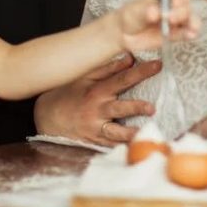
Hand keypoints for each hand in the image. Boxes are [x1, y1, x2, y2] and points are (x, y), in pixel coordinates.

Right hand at [34, 54, 160, 145]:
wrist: (47, 117)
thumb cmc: (69, 94)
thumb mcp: (85, 77)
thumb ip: (109, 68)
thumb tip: (130, 58)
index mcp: (97, 91)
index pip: (123, 79)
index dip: (141, 72)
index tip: (158, 66)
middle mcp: (98, 110)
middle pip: (120, 108)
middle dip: (136, 107)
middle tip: (152, 108)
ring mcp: (96, 128)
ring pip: (116, 132)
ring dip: (131, 133)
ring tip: (145, 134)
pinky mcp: (95, 141)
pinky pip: (111, 145)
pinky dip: (123, 147)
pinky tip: (137, 148)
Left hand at [116, 0, 199, 51]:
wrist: (125, 33)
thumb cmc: (131, 15)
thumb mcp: (136, 11)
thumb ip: (146, 11)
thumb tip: (154, 12)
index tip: (175, 2)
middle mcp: (174, 6)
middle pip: (186, 5)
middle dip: (181, 12)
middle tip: (170, 19)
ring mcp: (177, 20)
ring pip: (191, 19)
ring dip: (192, 23)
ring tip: (190, 28)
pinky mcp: (177, 34)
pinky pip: (187, 33)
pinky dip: (191, 34)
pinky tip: (190, 35)